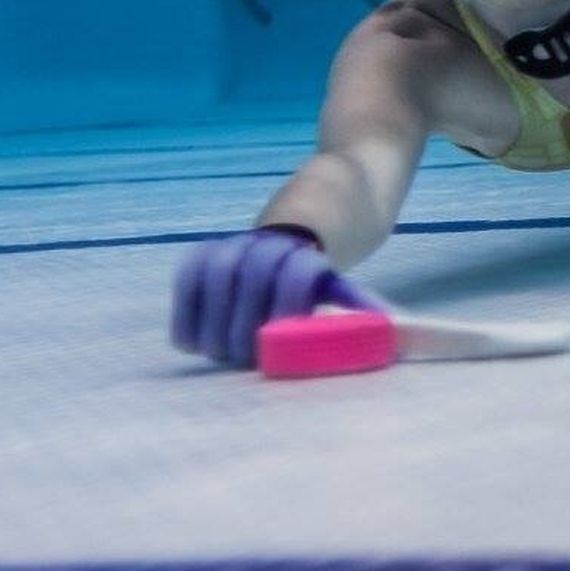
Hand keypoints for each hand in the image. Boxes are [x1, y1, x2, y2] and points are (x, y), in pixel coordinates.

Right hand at [171, 226, 380, 366]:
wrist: (324, 211)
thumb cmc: (331, 274)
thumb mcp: (349, 286)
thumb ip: (357, 310)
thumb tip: (385, 334)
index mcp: (314, 252)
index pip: (298, 273)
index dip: (290, 305)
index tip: (284, 339)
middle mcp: (275, 239)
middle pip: (254, 274)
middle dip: (247, 323)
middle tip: (248, 359)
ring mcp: (241, 241)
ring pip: (218, 270)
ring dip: (214, 319)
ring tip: (220, 354)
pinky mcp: (211, 250)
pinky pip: (190, 271)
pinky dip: (185, 306)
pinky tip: (190, 342)